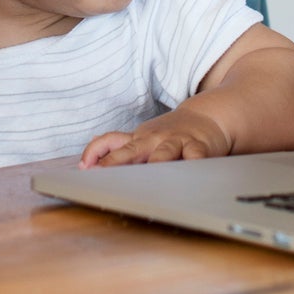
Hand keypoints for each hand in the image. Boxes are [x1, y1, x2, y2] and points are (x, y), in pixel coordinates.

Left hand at [80, 106, 231, 167]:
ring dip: (155, 163)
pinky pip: (195, 156)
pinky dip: (191, 164)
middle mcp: (154, 139)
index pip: (110, 141)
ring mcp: (176, 141)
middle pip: (131, 150)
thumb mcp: (145, 136)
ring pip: (164, 153)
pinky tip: (189, 177)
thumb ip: (121, 146)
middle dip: (115, 163)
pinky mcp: (199, 146)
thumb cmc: (172, 133)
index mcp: (139, 139)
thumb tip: (89, 153)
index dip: (95, 152)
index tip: (84, 167)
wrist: (209, 114)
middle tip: (101, 175)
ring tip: (147, 178)